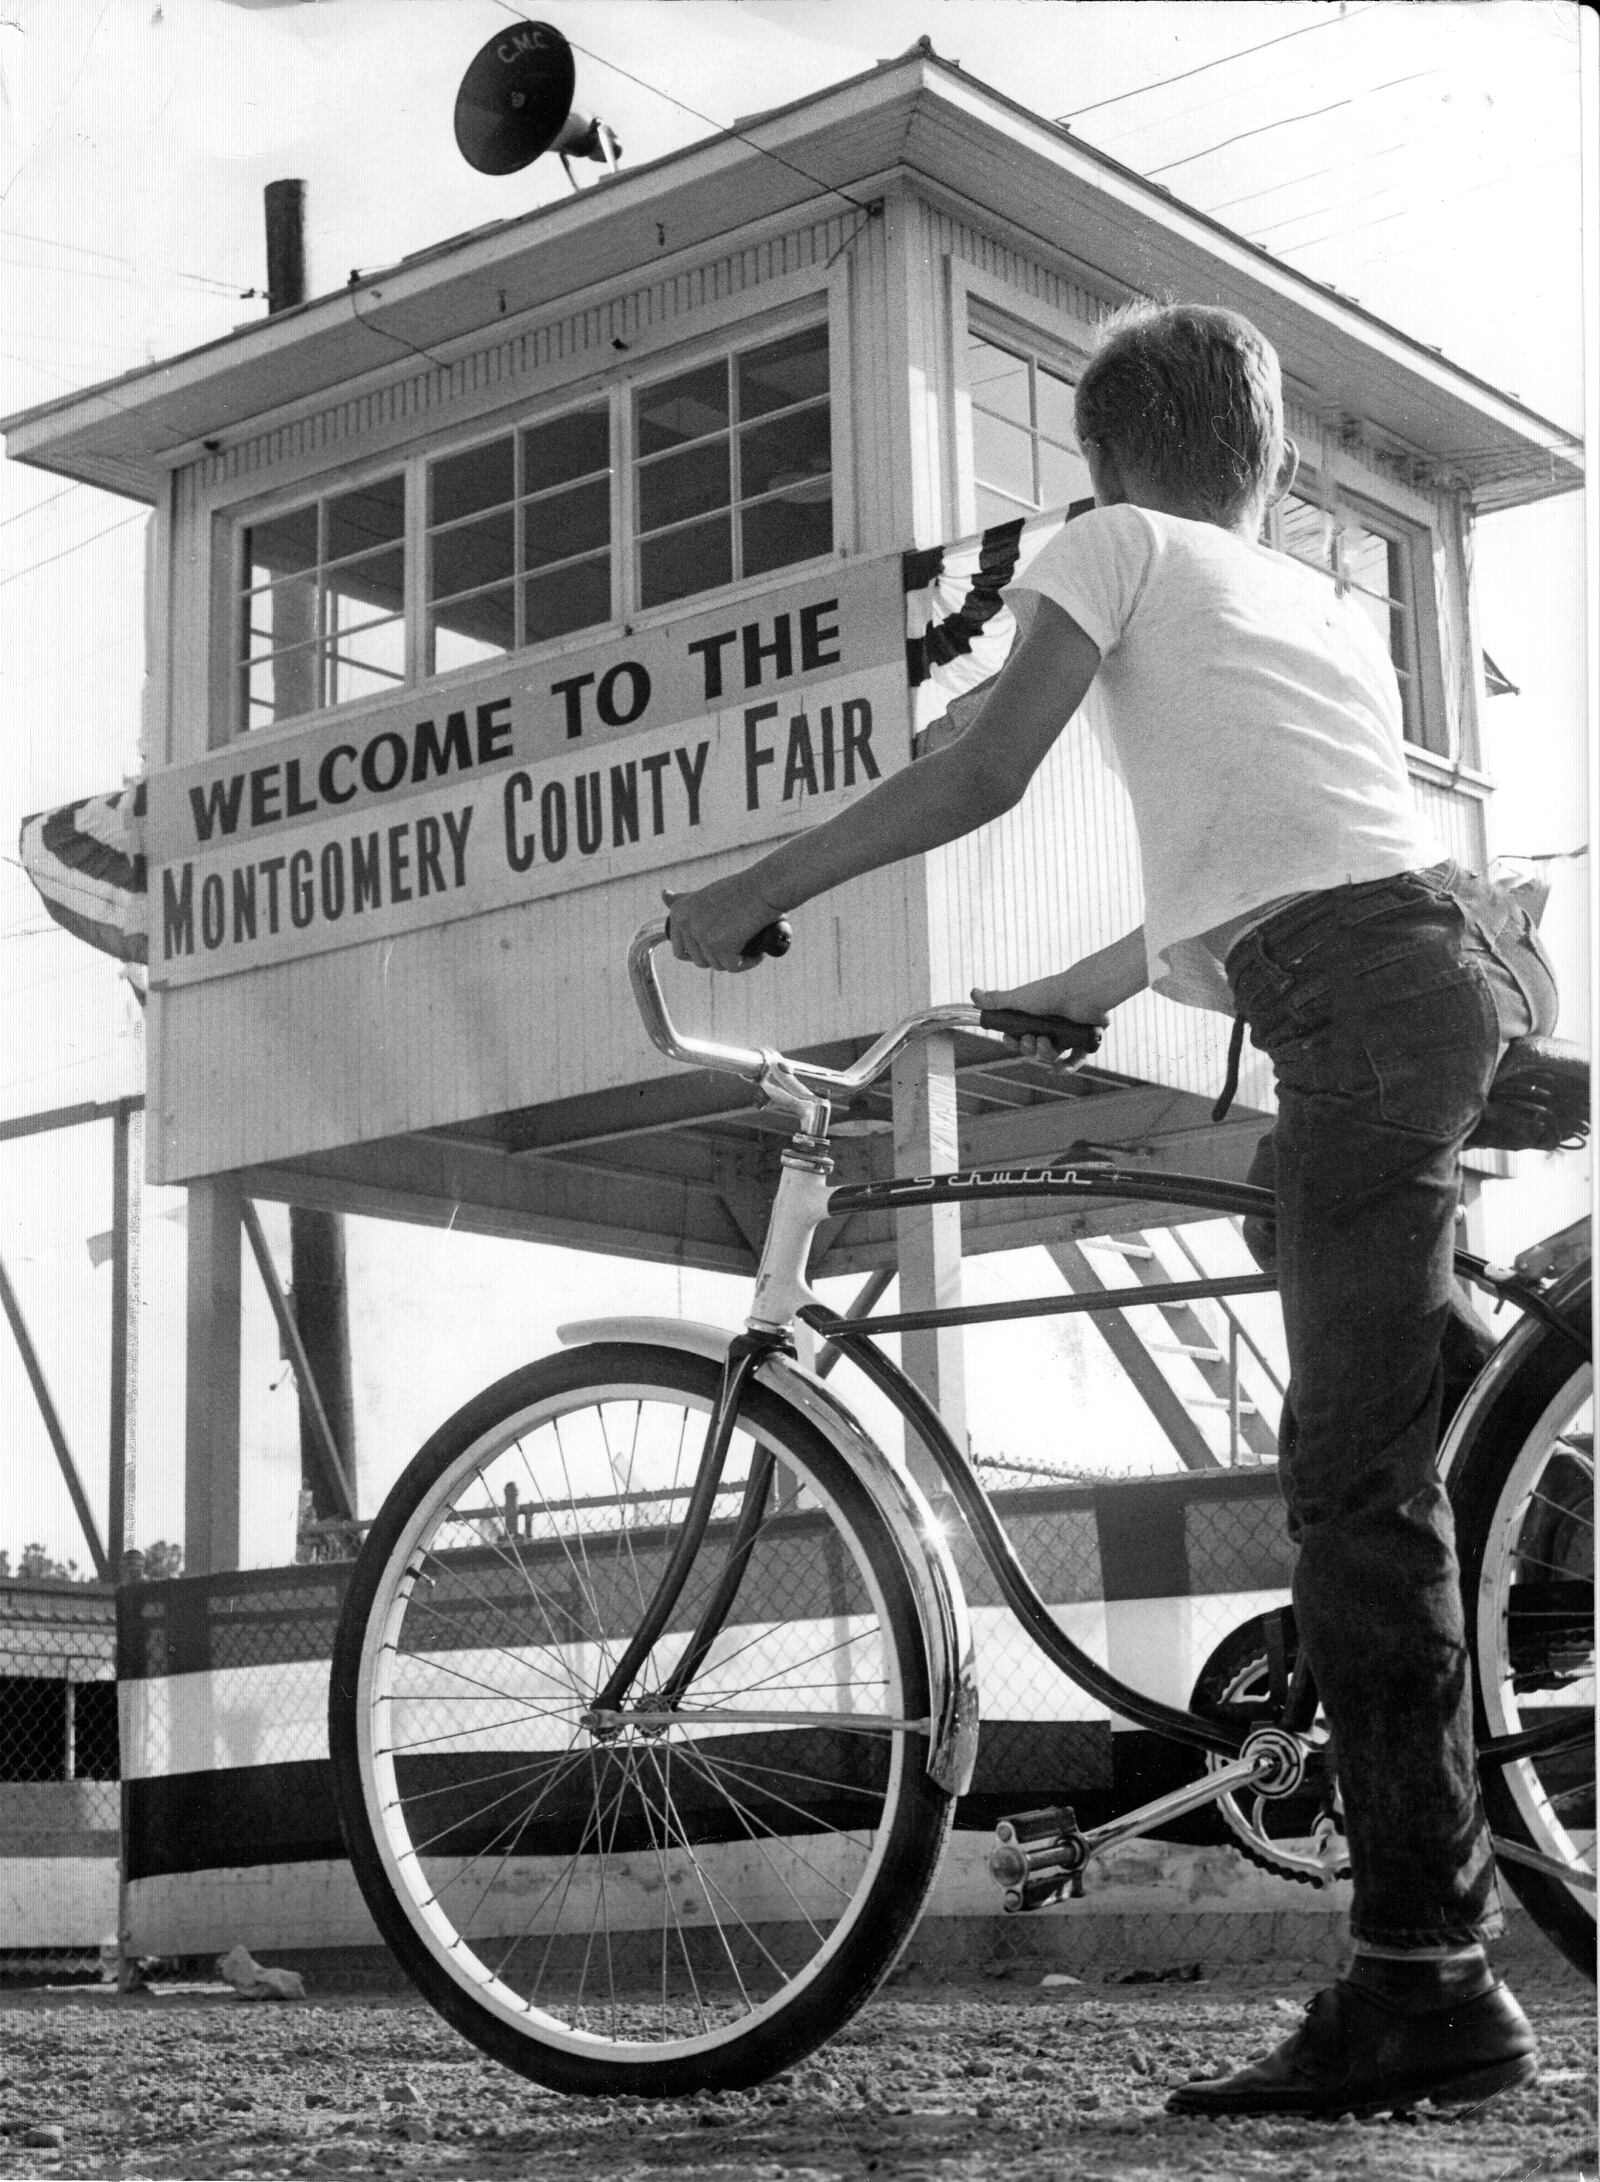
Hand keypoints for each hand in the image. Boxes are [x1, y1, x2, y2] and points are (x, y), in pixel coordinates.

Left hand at [663, 876, 787, 971]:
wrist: (765, 886)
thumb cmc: (740, 889)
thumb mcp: (704, 894)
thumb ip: (684, 900)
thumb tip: (664, 894)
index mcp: (678, 912)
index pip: (680, 950)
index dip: (700, 951)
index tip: (719, 943)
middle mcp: (685, 923)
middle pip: (699, 960)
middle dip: (718, 956)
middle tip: (737, 941)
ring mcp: (702, 935)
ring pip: (717, 964)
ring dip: (734, 959)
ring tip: (749, 942)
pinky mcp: (721, 946)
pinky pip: (733, 967)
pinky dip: (748, 963)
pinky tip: (758, 952)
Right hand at [971, 966, 1113, 1065]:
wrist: (1081, 992)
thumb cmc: (1049, 993)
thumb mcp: (1019, 998)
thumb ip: (996, 1000)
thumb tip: (972, 993)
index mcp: (1034, 1017)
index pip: (1019, 1037)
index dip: (1013, 1042)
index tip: (1011, 1038)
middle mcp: (1050, 1026)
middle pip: (1033, 1049)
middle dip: (1028, 1048)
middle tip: (1030, 1038)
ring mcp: (1067, 1035)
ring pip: (1051, 1055)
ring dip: (1045, 1052)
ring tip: (1047, 1040)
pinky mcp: (1083, 1041)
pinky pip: (1075, 1060)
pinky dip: (1068, 1067)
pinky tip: (1059, 1070)